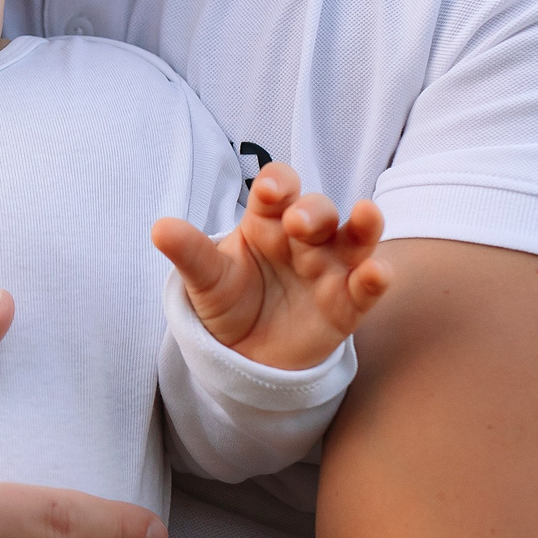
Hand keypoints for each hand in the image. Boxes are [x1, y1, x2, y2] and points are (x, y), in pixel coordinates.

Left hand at [153, 164, 391, 369]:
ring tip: (366, 214)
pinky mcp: (346, 304)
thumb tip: (159, 229)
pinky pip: (365, 287)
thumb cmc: (228, 300)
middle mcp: (304, 238)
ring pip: (355, 238)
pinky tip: (378, 272)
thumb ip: (190, 253)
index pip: (279, 187)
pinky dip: (376, 277)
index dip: (279, 183)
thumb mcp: (206, 279)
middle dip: (312, 211)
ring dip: (363, 225)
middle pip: (318, 210)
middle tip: (299, 224)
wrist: (244, 353)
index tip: (270, 192)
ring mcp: (329, 269)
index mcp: (266, 220)